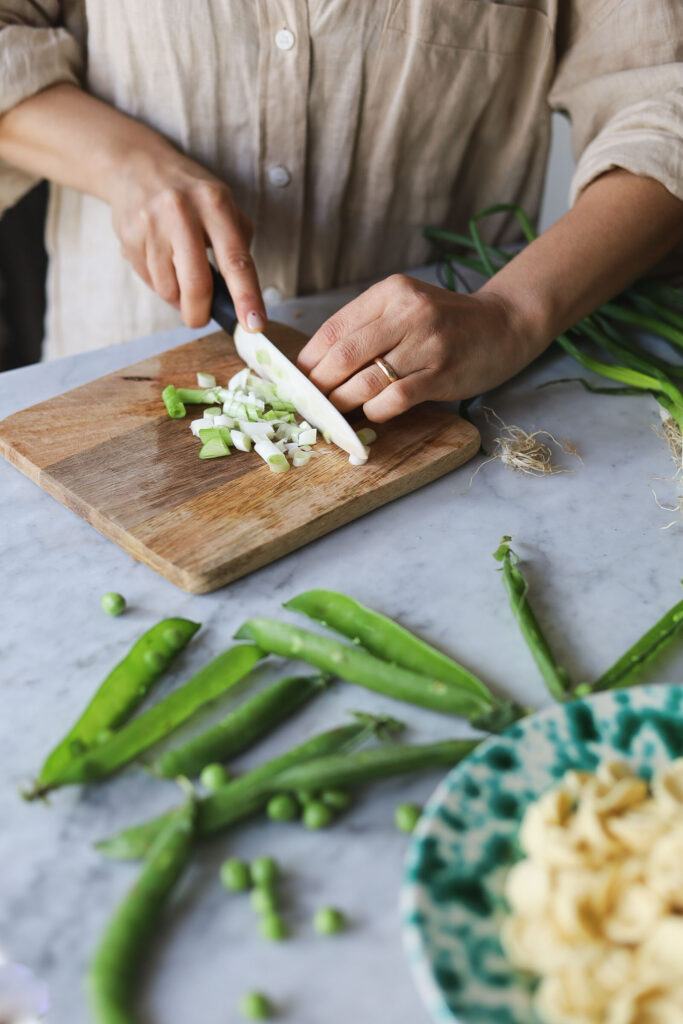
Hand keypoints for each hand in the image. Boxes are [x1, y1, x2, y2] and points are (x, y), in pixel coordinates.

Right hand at [107, 147, 265, 329]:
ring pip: (168, 289)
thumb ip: (237, 244)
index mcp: (214, 203)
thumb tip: (241, 297)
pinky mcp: (129, 236)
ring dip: (177, 296)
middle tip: (200, 318)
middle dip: (200, 312)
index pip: (236, 259)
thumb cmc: (189, 194)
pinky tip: (160, 260)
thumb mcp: (222, 204)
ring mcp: (151, 224)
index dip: (247, 296)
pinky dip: (160, 282)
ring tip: (178, 273)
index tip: (255, 324)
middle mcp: (181, 211)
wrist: (135, 164)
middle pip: (196, 284)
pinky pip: (149, 280)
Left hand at [297, 275, 538, 420]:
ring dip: (343, 403)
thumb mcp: (405, 308)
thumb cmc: (446, 323)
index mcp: (390, 292)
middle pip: (344, 356)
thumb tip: (317, 366)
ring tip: (333, 414)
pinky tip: (373, 414)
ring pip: (366, 379)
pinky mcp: (442, 372)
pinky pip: (395, 398)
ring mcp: (426, 343)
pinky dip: (376, 411)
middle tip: (308, 405)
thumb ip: (367, 328)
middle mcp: (408, 312)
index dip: (308, 360)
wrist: (504, 326)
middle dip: (319, 386)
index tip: (295, 382)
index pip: (334, 328)